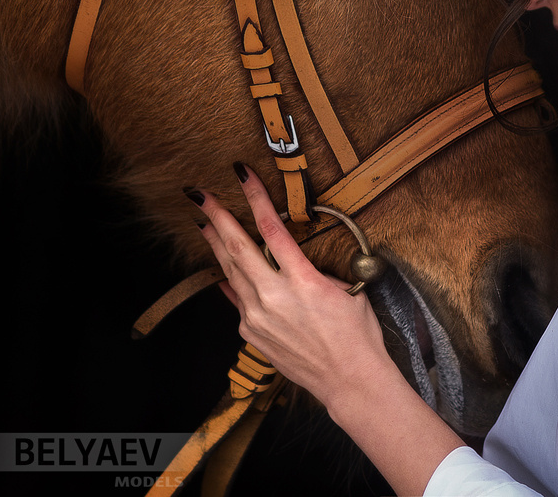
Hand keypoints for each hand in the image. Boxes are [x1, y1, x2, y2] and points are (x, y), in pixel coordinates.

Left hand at [190, 165, 393, 411]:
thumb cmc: (356, 335)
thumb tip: (297, 261)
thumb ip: (315, 272)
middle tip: (201, 196)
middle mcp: (274, 298)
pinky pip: (237, 301)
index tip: (242, 175)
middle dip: (217, 217)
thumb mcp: (344, 290)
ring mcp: (258, 318)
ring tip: (204, 224)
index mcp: (303, 281)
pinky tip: (222, 271)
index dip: (256, 198)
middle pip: (238, 249)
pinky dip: (230, 282)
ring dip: (217, 246)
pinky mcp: (252, 334)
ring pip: (231, 273)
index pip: (273, 229)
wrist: (349, 381)